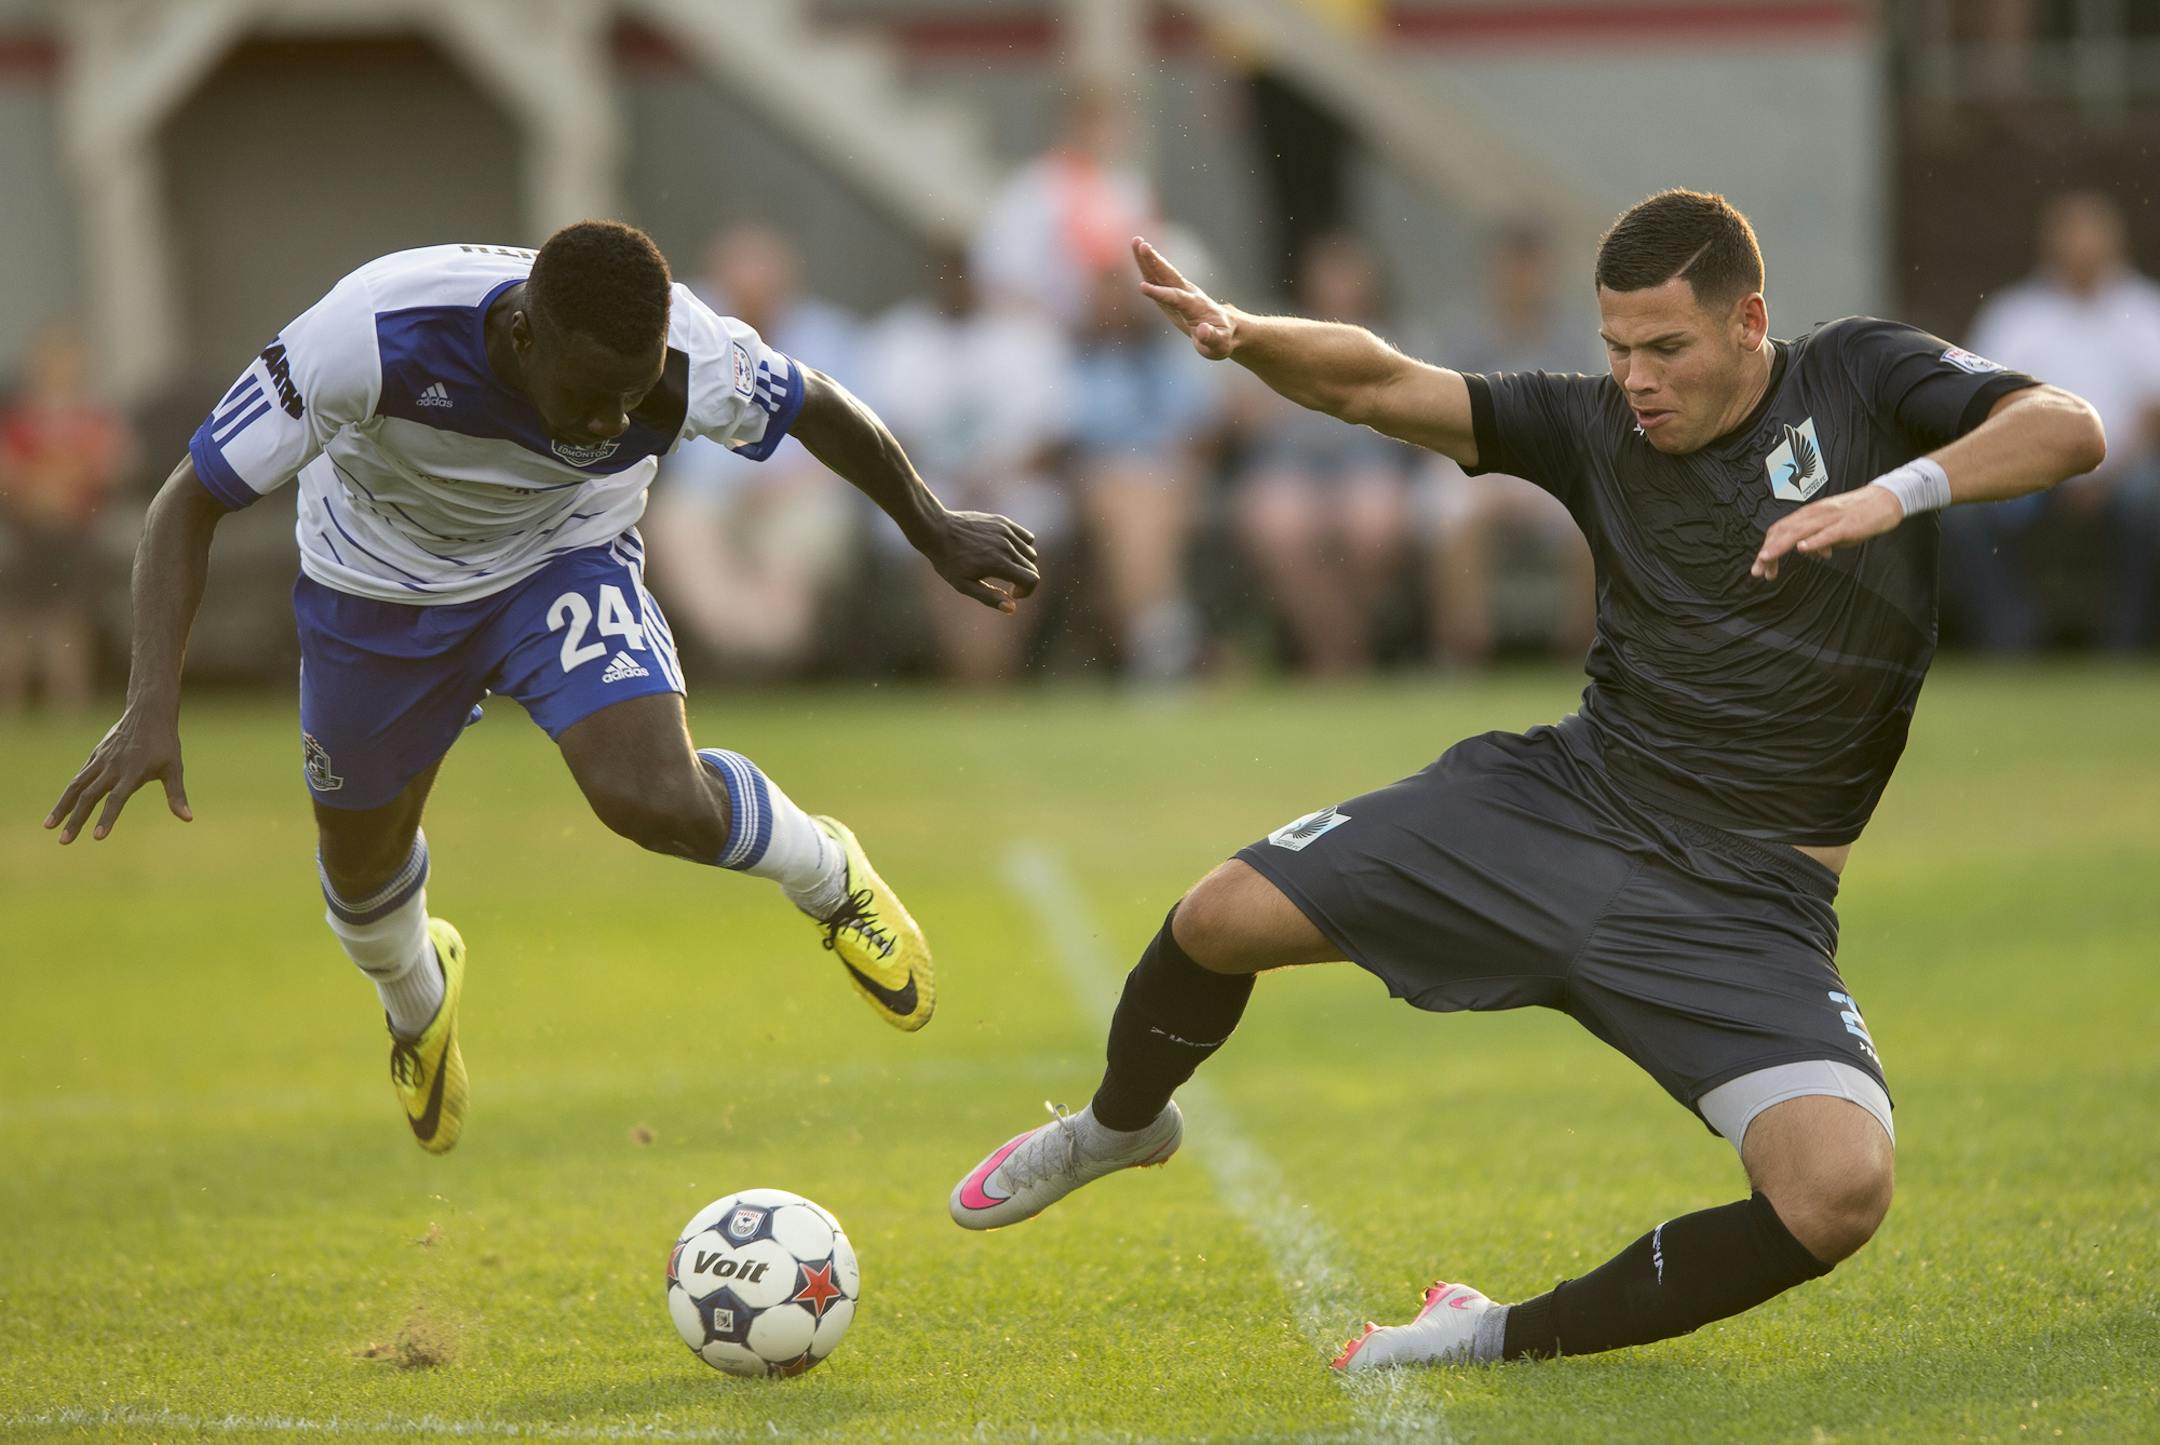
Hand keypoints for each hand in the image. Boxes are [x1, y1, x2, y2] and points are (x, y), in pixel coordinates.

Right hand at [45, 704, 191, 842]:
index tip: (97, 837)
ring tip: (49, 826)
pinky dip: (69, 793)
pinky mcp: (95, 756)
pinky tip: (62, 808)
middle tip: (64, 841)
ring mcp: (100, 761)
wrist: (148, 713)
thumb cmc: (164, 744)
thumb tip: (188, 818)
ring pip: (76, 786)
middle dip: (75, 820)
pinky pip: (79, 777)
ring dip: (62, 807)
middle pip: (89, 797)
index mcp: (132, 773)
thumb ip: (177, 795)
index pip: (116, 799)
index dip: (107, 818)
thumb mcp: (174, 768)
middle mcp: (112, 768)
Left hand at [918, 508, 1040, 612]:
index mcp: (998, 563)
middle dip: (1024, 580)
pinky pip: (1026, 537)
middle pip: (1032, 567)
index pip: (1032, 579)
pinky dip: (1023, 547)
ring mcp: (1006, 531)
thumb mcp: (964, 585)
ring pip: (1030, 552)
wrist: (937, 530)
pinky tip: (1007, 552)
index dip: (1027, 591)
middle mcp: (1006, 546)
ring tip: (1005, 567)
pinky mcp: (1003, 522)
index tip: (1013, 593)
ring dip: (1023, 565)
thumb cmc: (948, 561)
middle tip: (1009, 584)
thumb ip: (990, 597)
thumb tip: (1012, 608)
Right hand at [1133, 237, 1236, 360]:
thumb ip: (1211, 338)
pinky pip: (1158, 277)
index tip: (1142, 287)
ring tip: (1136, 241)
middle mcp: (1188, 294)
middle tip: (1142, 245)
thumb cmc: (1221, 339)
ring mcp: (1180, 291)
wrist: (1225, 329)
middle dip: (1155, 261)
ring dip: (1149, 258)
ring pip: (1163, 272)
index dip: (1160, 293)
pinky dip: (1148, 266)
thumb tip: (1202, 330)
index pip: (1176, 298)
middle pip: (1169, 276)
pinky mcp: (1172, 293)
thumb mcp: (1219, 344)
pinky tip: (1137, 253)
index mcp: (1196, 307)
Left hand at [1753, 485, 1905, 580]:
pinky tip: (1802, 549)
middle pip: (1784, 531)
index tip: (1761, 567)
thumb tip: (1806, 552)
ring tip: (1767, 558)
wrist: (1884, 500)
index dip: (1768, 547)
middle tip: (1757, 571)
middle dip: (1768, 551)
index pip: (1781, 529)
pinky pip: (1827, 533)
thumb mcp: (1831, 529)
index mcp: (1809, 515)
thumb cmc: (1856, 515)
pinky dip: (1813, 541)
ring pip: (1800, 531)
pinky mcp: (1847, 525)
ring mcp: (1830, 519)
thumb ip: (1817, 539)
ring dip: (1781, 546)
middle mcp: (1815, 514)